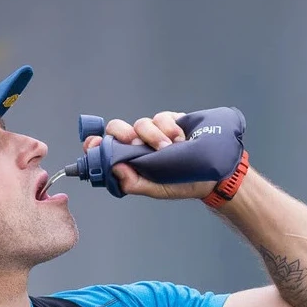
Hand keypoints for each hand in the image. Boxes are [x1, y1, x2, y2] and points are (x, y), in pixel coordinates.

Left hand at [82, 111, 218, 200]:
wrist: (212, 175)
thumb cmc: (180, 184)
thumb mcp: (155, 189)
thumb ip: (133, 183)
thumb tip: (115, 169)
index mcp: (129, 161)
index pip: (105, 148)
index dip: (95, 144)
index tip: (94, 144)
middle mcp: (137, 144)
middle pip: (117, 128)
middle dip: (122, 133)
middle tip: (133, 141)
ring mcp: (153, 132)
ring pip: (141, 123)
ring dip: (154, 135)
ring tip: (168, 148)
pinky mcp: (170, 121)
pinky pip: (162, 117)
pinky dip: (169, 128)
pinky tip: (180, 140)